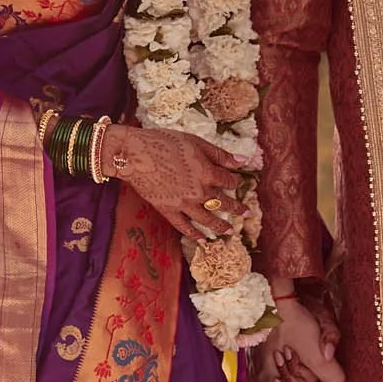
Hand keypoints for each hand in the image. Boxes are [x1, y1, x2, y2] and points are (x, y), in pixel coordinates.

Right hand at [102, 124, 241, 243]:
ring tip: (229, 230)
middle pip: (223, 203)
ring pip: (208, 219)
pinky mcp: (168, 211)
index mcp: (208, 173)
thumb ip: (220, 154)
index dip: (234, 181)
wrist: (135, 154)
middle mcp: (200, 192)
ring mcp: (184, 204)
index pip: (228, 181)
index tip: (236, 181)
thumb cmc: (166, 142)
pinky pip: (184, 227)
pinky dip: (194, 234)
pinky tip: (203, 240)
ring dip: (221, 226)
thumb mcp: (196, 142)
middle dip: (237, 208)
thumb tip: (243, 160)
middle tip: (247, 214)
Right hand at [254, 294, 344, 381]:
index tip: (323, 381)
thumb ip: (329, 371)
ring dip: (300, 373)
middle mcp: (259, 380)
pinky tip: (296, 346)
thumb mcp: (314, 345)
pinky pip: (277, 369)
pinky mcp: (256, 355)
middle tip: (318, 363)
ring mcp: (255, 367)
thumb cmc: (289, 318)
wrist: (268, 293)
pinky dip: (290, 363)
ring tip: (307, 352)